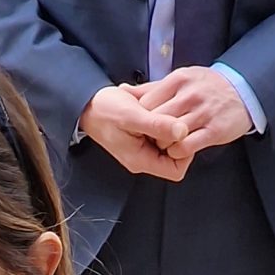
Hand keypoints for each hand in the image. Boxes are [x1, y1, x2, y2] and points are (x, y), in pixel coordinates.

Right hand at [77, 84, 192, 181]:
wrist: (89, 105)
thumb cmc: (105, 111)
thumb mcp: (132, 116)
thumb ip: (157, 125)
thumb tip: (183, 131)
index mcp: (141, 159)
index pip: (176, 170)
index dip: (185, 152)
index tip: (180, 132)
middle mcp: (144, 158)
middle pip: (176, 156)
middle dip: (178, 136)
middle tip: (170, 116)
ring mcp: (144, 148)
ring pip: (171, 143)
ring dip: (171, 125)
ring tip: (160, 109)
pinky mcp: (144, 137)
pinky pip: (162, 133)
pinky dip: (164, 120)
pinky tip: (156, 107)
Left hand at [130, 66, 255, 153]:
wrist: (244, 91)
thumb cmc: (206, 87)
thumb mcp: (180, 79)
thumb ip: (152, 88)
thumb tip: (122, 90)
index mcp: (179, 80)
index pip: (147, 103)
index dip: (141, 118)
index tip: (144, 125)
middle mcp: (190, 94)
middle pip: (156, 120)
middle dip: (150, 133)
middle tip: (152, 138)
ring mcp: (203, 112)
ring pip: (169, 135)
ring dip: (163, 145)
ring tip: (166, 143)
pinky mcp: (214, 130)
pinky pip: (186, 147)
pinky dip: (177, 152)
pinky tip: (179, 149)